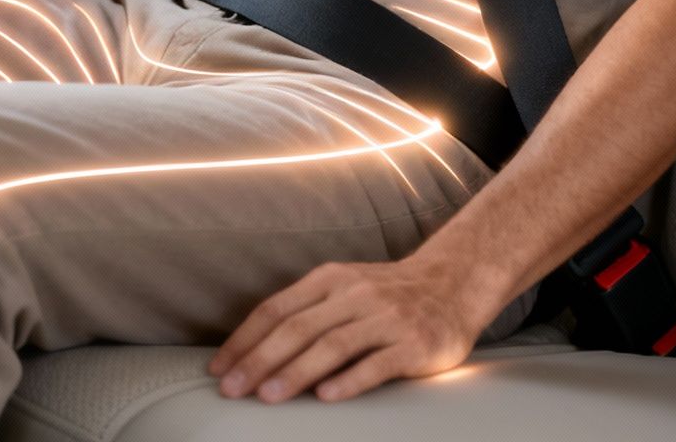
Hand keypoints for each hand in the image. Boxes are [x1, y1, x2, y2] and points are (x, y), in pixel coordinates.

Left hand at [208, 256, 482, 403]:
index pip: (276, 309)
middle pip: (297, 328)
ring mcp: (387, 318)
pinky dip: (348, 380)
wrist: (455, 284)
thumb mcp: (346, 287)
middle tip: (232, 389)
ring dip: (295, 372)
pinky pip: (376, 364)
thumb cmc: (389, 294)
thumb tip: (254, 348)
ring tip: (268, 397)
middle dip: (258, 360)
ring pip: (332, 345)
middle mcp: (356, 294)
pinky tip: (325, 397)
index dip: (244, 339)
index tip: (219, 368)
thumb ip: (308, 310)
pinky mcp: (414, 343)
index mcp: (331, 279)